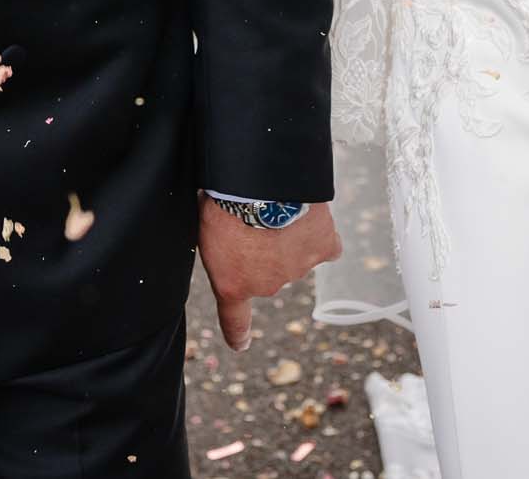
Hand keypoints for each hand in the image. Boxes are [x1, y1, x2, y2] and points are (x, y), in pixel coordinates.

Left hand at [198, 199, 339, 351]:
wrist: (259, 184)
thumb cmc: (222, 201)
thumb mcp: (202, 227)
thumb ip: (215, 244)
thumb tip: (218, 232)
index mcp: (233, 284)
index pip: (233, 319)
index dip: (238, 334)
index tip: (240, 345)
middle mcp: (267, 285)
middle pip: (267, 272)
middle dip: (261, 250)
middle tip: (252, 218)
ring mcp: (298, 269)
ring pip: (294, 256)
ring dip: (286, 237)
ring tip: (276, 206)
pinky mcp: (323, 247)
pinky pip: (326, 246)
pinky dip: (319, 235)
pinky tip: (312, 218)